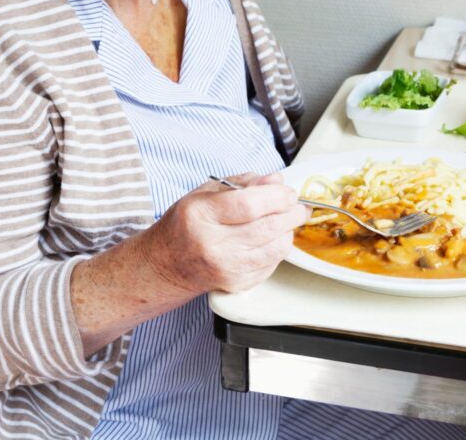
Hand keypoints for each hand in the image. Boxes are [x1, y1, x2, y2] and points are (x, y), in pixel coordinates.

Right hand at [140, 172, 309, 294]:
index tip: (287, 192)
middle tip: (297, 205)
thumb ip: (243, 183)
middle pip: (267, 227)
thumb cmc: (186, 224)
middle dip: (291, 213)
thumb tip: (276, 181)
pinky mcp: (237, 284)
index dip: (277, 197)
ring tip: (288, 219)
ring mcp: (225, 268)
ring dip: (289, 231)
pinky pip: (271, 264)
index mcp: (201, 215)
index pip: (249, 205)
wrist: (167, 264)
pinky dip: (278, 248)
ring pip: (275, 248)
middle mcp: (212, 244)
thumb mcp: (205, 193)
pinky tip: (273, 238)